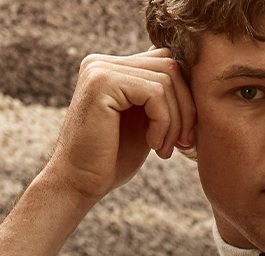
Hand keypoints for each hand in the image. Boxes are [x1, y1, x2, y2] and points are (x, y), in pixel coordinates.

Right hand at [44, 46, 195, 203]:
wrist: (78, 183)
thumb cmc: (110, 162)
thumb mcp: (143, 126)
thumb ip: (157, 101)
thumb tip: (182, 76)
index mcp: (112, 69)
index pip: (164, 64)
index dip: (184, 99)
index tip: (183, 137)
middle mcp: (104, 63)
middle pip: (169, 66)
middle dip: (186, 109)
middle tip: (182, 144)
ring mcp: (101, 69)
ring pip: (166, 80)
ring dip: (175, 121)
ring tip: (164, 150)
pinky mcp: (103, 82)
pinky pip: (154, 93)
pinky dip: (163, 122)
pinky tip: (153, 145)